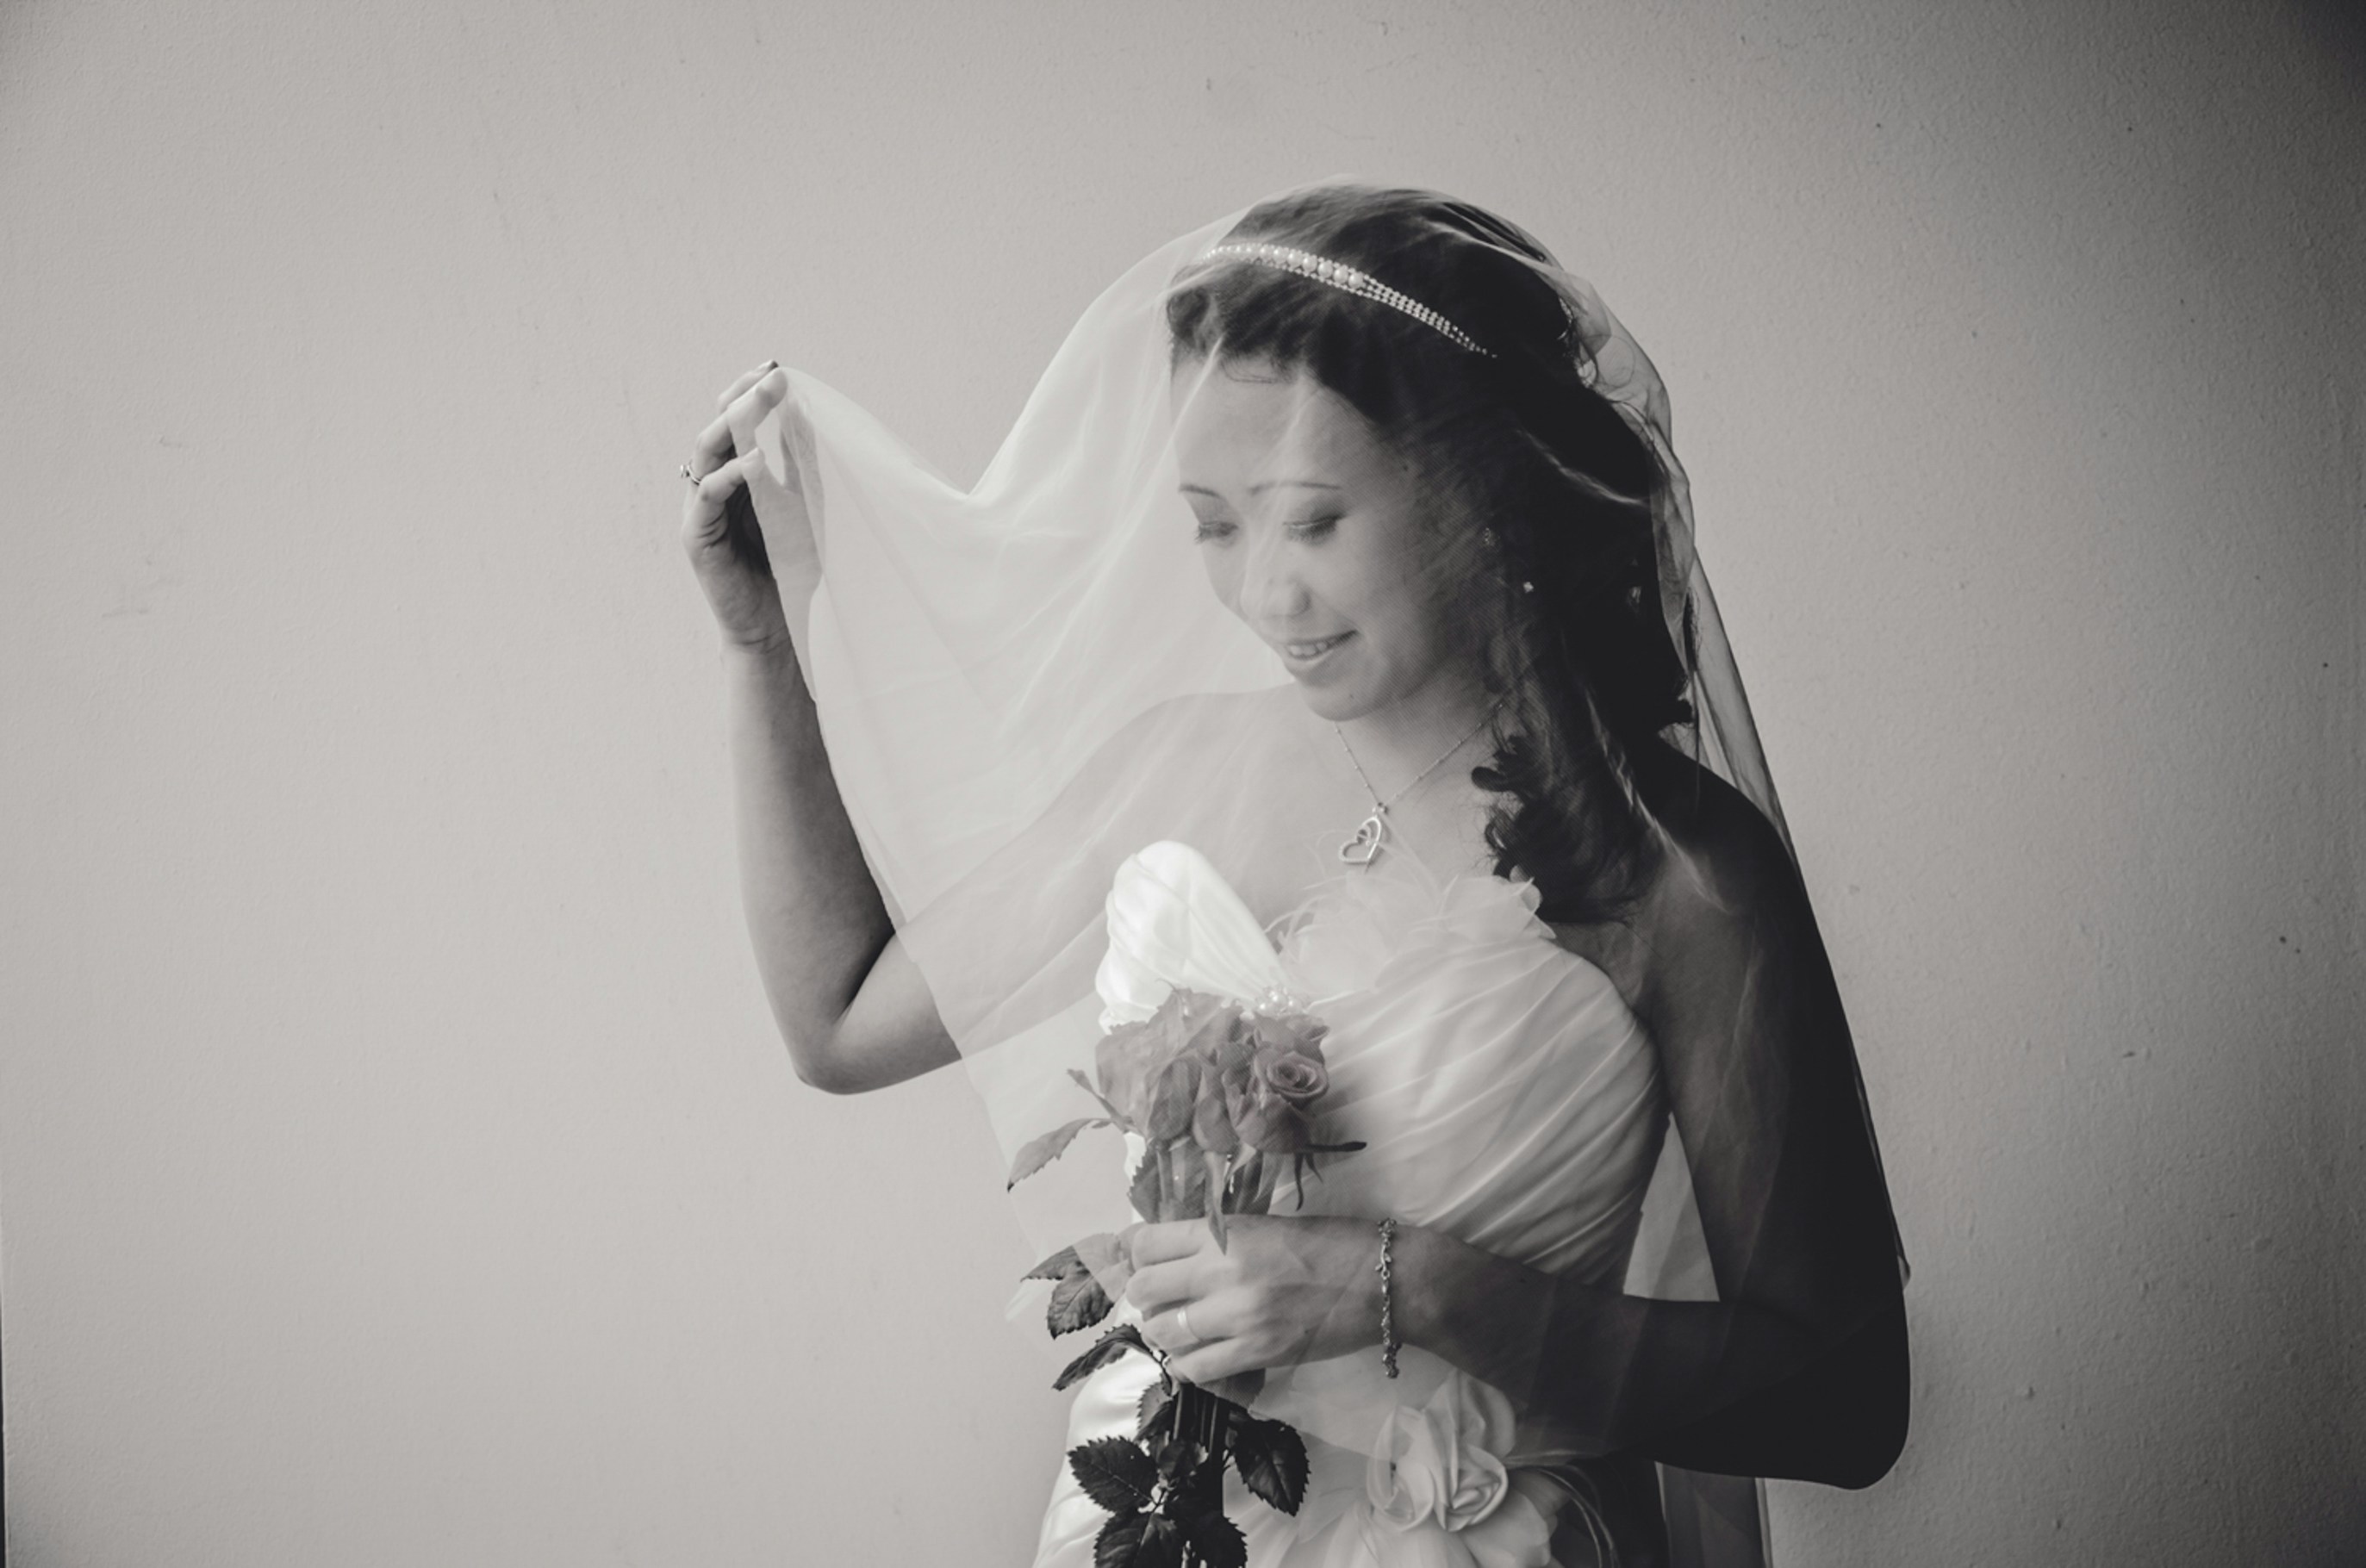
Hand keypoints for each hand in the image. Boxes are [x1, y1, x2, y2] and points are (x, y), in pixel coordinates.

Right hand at [680, 362, 792, 650]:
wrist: (777, 624)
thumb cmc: (790, 568)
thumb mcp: (804, 505)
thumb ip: (800, 464)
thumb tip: (806, 413)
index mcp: (735, 475)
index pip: (735, 422)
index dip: (751, 394)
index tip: (777, 369)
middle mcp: (712, 486)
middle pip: (717, 428)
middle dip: (743, 399)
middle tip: (771, 375)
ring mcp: (701, 509)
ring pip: (706, 454)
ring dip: (733, 425)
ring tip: (759, 403)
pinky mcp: (697, 536)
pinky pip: (707, 495)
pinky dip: (730, 476)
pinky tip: (755, 461)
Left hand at [1123, 1214, 1387, 1384]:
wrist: (1386, 1280)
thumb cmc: (1333, 1243)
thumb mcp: (1268, 1224)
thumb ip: (1220, 1238)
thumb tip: (1172, 1255)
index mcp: (1227, 1232)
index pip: (1147, 1242)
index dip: (1136, 1253)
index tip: (1144, 1260)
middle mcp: (1224, 1271)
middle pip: (1144, 1288)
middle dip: (1146, 1296)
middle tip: (1162, 1299)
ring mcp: (1240, 1316)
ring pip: (1164, 1332)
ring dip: (1165, 1333)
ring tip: (1183, 1330)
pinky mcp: (1259, 1353)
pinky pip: (1197, 1369)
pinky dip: (1190, 1367)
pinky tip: (1201, 1358)